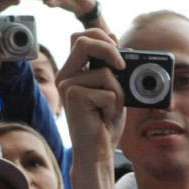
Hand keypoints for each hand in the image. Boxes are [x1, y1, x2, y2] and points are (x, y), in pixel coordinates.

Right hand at [57, 28, 125, 158]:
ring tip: (109, 109)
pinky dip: (114, 105)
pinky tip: (103, 118)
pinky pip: (108, 91)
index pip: (80, 38)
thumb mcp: (113, 90)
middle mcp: (66, 76)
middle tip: (122, 65)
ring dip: (118, 92)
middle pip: (83, 41)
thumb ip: (111, 67)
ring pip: (105, 72)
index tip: (118, 49)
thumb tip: (114, 40)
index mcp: (73, 72)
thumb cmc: (105, 123)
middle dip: (109, 48)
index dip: (101, 37)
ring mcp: (67, 85)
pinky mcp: (73, 96)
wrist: (97, 152)